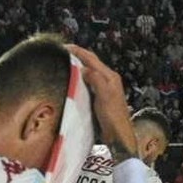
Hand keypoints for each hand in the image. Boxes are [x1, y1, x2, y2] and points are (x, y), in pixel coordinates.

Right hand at [65, 44, 133, 161]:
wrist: (119, 135)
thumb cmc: (113, 117)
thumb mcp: (104, 95)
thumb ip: (95, 79)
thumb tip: (83, 69)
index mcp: (109, 77)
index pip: (91, 59)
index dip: (78, 51)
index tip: (64, 47)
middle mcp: (108, 80)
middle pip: (91, 63)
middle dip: (78, 56)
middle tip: (63, 53)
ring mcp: (105, 89)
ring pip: (90, 72)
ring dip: (79, 66)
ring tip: (66, 63)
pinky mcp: (101, 97)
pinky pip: (89, 82)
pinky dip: (80, 78)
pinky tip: (74, 81)